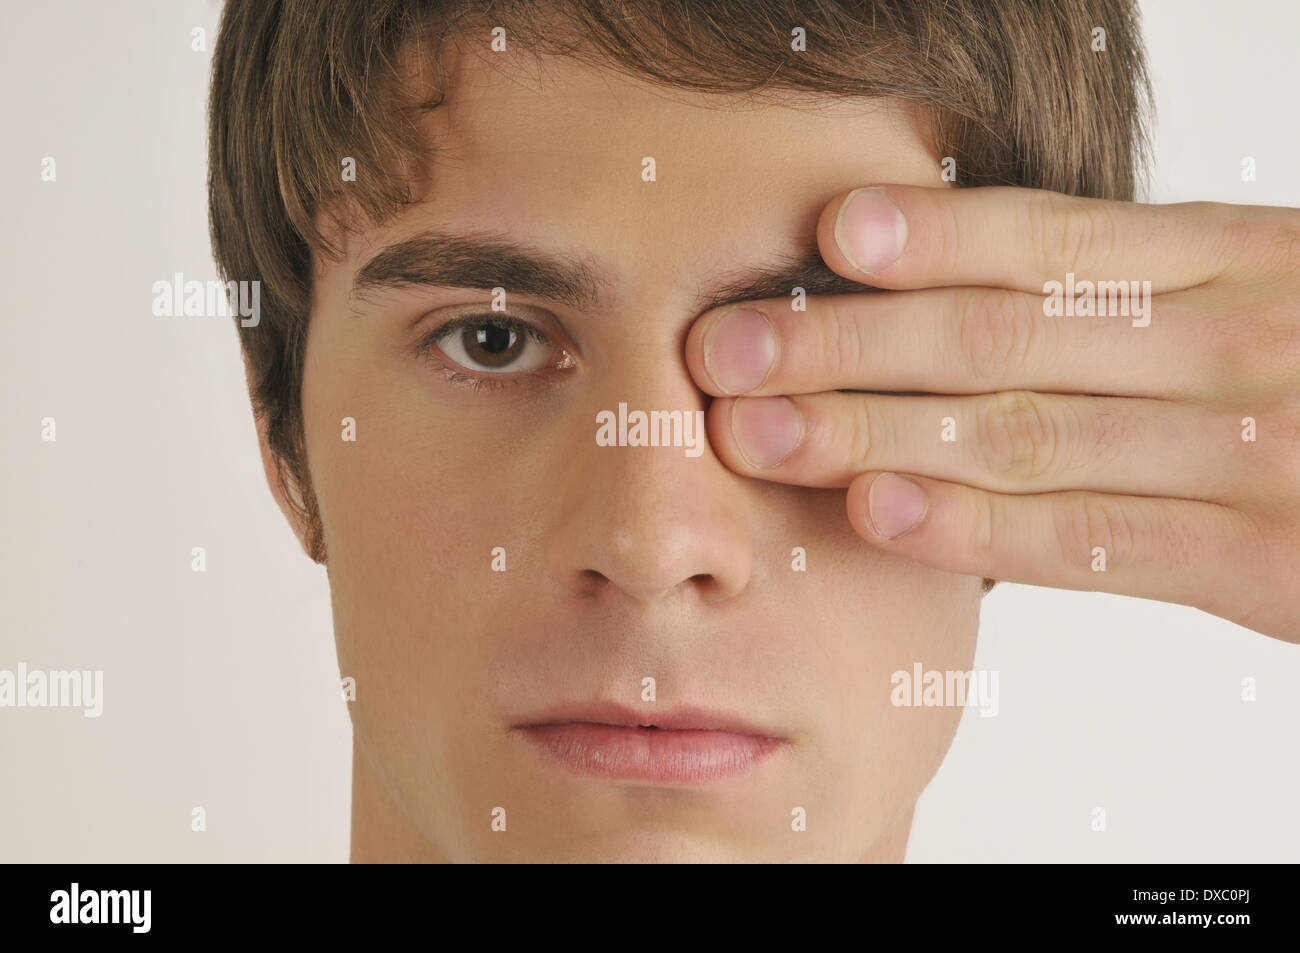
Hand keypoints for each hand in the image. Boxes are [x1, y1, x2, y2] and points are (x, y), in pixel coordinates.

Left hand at [685, 185, 1299, 642]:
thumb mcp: (1264, 298)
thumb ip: (1141, 295)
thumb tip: (971, 290)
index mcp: (1240, 259)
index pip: (1055, 241)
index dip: (933, 238)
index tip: (821, 238)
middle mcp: (1240, 342)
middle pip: (1009, 334)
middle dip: (852, 344)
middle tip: (725, 352)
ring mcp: (1255, 453)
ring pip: (1030, 434)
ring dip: (875, 432)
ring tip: (757, 431)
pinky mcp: (1264, 565)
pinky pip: (1094, 538)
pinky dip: (978, 526)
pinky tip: (878, 511)